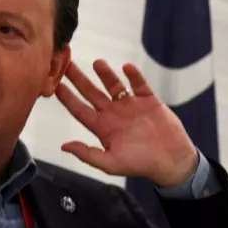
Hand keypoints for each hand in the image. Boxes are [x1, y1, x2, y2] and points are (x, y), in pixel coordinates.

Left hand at [56, 60, 198, 186]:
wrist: (171, 161)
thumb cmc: (140, 164)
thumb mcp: (110, 164)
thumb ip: (87, 154)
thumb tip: (64, 146)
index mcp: (102, 128)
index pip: (80, 110)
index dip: (68, 98)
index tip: (56, 86)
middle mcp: (113, 114)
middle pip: (92, 93)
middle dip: (79, 79)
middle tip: (68, 64)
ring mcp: (130, 105)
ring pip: (114, 85)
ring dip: (106, 74)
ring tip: (98, 63)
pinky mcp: (148, 101)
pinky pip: (139, 84)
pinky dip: (134, 76)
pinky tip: (127, 68)